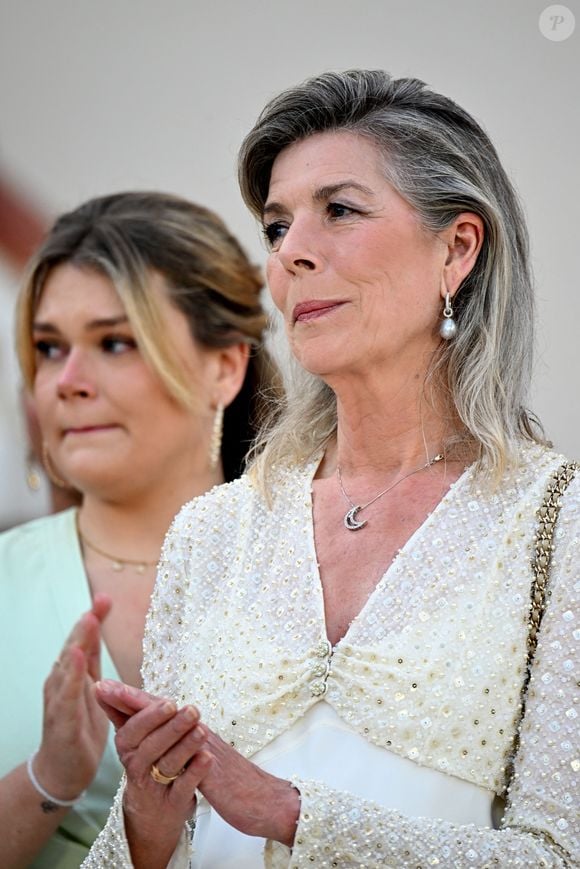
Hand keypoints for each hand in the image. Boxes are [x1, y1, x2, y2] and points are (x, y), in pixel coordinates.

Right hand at [33, 593, 111, 801]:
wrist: (64, 771)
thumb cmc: (79, 727)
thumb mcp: (91, 689)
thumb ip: (92, 660)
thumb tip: (96, 626)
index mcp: (72, 675)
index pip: (83, 641)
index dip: (93, 619)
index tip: (105, 597)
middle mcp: (61, 683)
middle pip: (73, 647)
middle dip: (86, 624)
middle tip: (99, 603)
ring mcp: (58, 701)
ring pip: (67, 666)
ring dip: (78, 643)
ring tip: (89, 621)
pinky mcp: (61, 721)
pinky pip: (66, 696)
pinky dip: (71, 677)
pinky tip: (76, 660)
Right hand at [95, 681, 212, 863]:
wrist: (151, 813)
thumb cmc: (144, 763)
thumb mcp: (131, 738)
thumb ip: (119, 710)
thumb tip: (100, 684)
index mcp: (127, 748)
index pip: (134, 730)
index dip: (150, 717)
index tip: (169, 702)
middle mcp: (138, 768)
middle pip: (152, 747)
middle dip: (172, 728)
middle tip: (192, 711)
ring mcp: (155, 787)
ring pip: (168, 766)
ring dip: (186, 746)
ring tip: (202, 730)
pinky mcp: (173, 804)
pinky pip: (184, 787)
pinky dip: (196, 772)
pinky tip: (207, 757)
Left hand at [97, 682, 299, 848]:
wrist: (265, 799)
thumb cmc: (232, 783)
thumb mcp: (200, 762)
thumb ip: (181, 748)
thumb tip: (163, 737)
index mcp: (190, 734)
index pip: (157, 713)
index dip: (130, 701)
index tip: (103, 688)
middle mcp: (197, 734)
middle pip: (161, 710)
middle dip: (130, 697)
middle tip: (103, 684)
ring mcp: (205, 748)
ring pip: (172, 722)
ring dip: (144, 709)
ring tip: (119, 698)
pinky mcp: (212, 769)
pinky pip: (191, 753)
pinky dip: (172, 740)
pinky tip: (158, 734)